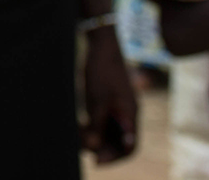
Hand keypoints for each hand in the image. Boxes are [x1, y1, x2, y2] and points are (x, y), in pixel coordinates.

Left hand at [81, 27, 137, 162]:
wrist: (102, 46)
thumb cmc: (102, 71)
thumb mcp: (97, 100)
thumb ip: (98, 125)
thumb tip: (95, 149)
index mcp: (130, 115)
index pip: (129, 146)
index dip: (114, 157)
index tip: (97, 161)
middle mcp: (128, 114)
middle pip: (119, 141)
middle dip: (102, 148)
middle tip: (83, 149)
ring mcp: (119, 108)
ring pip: (110, 132)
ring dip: (96, 138)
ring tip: (77, 139)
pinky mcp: (109, 102)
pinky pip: (103, 121)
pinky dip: (93, 127)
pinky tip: (79, 127)